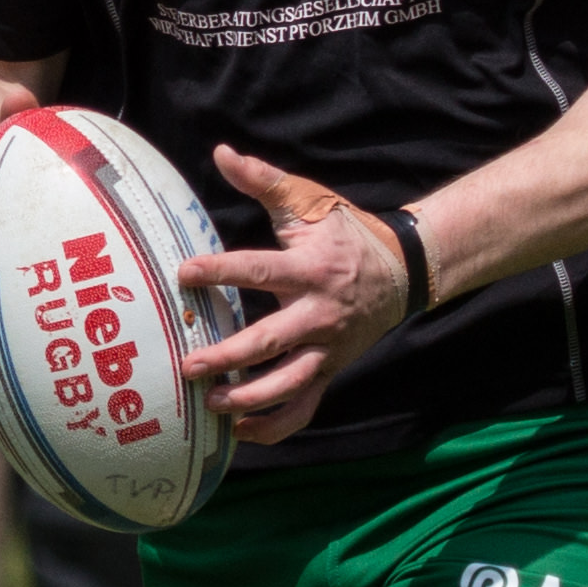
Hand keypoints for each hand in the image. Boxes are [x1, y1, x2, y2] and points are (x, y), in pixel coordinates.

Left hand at [174, 146, 410, 444]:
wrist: (403, 271)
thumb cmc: (345, 232)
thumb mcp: (309, 201)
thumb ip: (264, 180)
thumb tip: (221, 153)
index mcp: (311, 270)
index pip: (260, 272)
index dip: (221, 272)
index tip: (184, 273)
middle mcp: (320, 315)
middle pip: (271, 342)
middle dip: (230, 357)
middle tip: (191, 364)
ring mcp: (327, 350)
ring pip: (290, 385)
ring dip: (250, 400)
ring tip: (212, 404)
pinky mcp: (331, 371)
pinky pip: (304, 407)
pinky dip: (275, 426)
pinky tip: (240, 433)